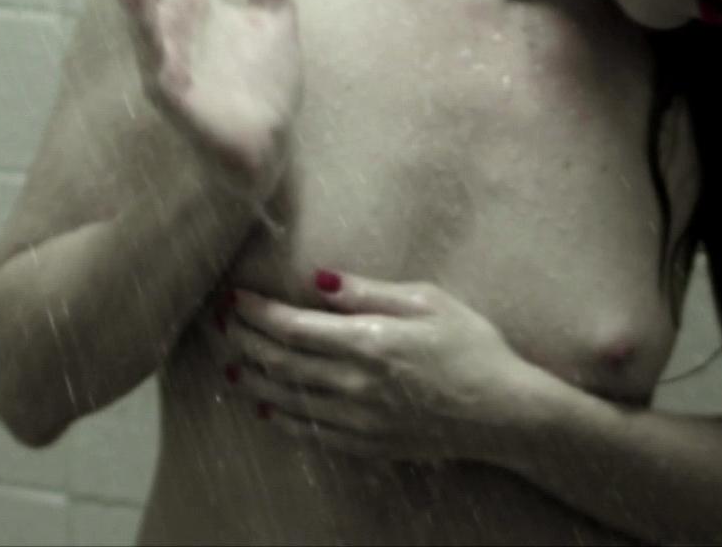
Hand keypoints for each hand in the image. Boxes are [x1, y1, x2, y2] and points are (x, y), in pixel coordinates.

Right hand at [98, 0, 301, 200]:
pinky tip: (147, 22)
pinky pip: (159, 65)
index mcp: (185, 1)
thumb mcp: (274, 12)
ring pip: (141, 19)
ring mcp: (166, 61)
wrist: (270, 144)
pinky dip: (152, 41)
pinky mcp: (175, 97)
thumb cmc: (263, 83)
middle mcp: (167, 26)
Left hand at [205, 270, 539, 464]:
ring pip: (288, 398)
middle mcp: (354, 382)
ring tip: (229, 363)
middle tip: (217, 324)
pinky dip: (282, 417)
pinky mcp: (367, 443)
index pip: (292, 326)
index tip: (233, 298)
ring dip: (254, 378)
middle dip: (244, 340)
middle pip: (281, 362)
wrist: (504, 412)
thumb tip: (317, 279)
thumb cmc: (473, 347)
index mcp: (367, 341)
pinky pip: (311, 431)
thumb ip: (367, 291)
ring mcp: (358, 418)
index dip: (256, 312)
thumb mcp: (428, 301)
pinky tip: (266, 405)